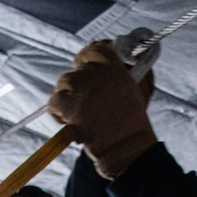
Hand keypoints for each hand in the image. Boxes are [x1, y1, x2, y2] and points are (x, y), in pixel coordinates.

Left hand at [47, 41, 157, 173]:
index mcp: (114, 66)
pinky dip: (59, 111)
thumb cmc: (134, 121)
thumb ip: (134, 68)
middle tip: (89, 99)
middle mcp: (95, 73)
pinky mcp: (65, 105)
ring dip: (70, 95)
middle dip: (82, 82)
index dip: (90, 58)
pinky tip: (70, 120)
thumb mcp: (142, 87)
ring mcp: (78, 88)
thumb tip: (126, 58)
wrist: (124, 147)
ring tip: (81, 112)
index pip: (94, 49)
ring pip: (64, 83)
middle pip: (78, 68)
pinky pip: (54, 101)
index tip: (91, 68)